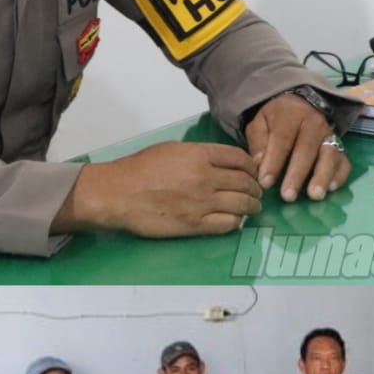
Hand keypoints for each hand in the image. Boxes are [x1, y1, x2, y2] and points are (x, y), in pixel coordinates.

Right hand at [55, 142, 260, 236]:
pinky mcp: (195, 225)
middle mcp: (206, 177)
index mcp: (200, 155)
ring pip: (242, 204)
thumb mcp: (172, 149)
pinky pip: (228, 224)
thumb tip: (220, 162)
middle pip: (245, 182)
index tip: (253, 171)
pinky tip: (235, 220)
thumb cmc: (140, 168)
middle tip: (256, 192)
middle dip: (255, 187)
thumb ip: (199, 154)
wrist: (118, 193)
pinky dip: (236, 222)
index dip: (251, 166)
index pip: (240, 159)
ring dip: (252, 206)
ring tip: (252, 207)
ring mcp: (202, 202)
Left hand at [244, 92, 350, 201]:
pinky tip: (330, 189)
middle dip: (297, 174)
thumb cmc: (276, 120)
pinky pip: (344, 162)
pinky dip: (339, 176)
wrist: (300, 107)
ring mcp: (330, 136)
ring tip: (314, 195)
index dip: (274, 162)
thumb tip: (259, 164)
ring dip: (322, 176)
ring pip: (330, 155)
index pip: (282, 139)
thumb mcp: (260, 123)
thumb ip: (258, 143)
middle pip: (307, 149)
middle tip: (288, 196)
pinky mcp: (340, 148)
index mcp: (290, 115)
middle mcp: (314, 124)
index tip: (265, 183)